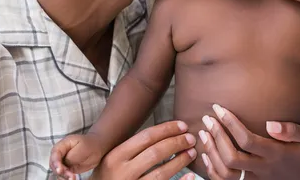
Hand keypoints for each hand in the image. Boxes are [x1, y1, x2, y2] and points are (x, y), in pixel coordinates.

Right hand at [50, 133, 106, 178]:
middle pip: (54, 163)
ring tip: (73, 178)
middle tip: (69, 176)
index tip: (60, 170)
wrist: (98, 148)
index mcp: (63, 144)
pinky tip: (72, 179)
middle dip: (60, 171)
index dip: (56, 162)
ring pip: (58, 170)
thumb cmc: (91, 145)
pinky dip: (66, 178)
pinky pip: (64, 174)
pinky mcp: (67, 168)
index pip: (55, 153)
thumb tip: (65, 163)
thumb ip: (72, 156)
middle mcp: (61, 153)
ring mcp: (63, 161)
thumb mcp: (83, 148)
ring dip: (63, 176)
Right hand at [53, 121, 195, 179]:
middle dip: (177, 143)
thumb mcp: (112, 159)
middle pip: (155, 153)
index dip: (167, 129)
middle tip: (191, 138)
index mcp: (115, 156)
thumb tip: (164, 132)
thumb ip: (132, 147)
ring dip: (180, 161)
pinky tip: (190, 176)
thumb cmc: (108, 176)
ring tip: (192, 153)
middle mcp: (122, 172)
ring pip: (161, 173)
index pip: (146, 137)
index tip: (183, 125)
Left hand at [197, 104, 299, 179]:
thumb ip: (292, 131)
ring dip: (212, 152)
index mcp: (276, 154)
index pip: (247, 140)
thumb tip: (269, 123)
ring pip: (226, 173)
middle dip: (217, 136)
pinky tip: (206, 154)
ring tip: (204, 133)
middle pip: (232, 157)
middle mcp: (263, 169)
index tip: (219, 108)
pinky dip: (212, 170)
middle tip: (208, 118)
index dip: (230, 124)